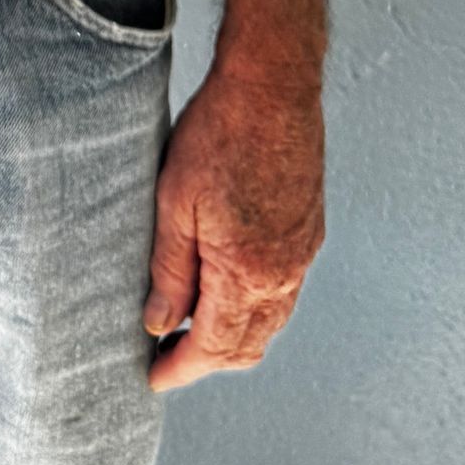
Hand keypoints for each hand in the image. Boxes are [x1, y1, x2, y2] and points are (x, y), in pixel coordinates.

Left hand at [144, 57, 324, 392]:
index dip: (181, 369)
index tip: (154, 378)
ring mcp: (301, 254)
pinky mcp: (309, 232)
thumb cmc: (218, 134)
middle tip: (167, 356)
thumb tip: (159, 324)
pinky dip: (255, 308)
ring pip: (269, 324)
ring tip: (190, 326)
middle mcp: (283, 273)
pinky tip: (226, 289)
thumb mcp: (175, 203)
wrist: (273, 85)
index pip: (213, 348)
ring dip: (232, 337)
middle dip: (206, 361)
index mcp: (247, 272)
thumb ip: (169, 272)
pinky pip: (284, 293)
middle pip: (247, 347)